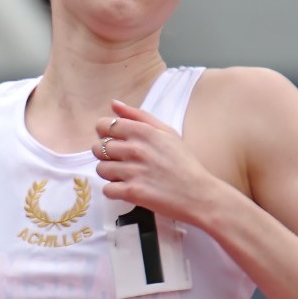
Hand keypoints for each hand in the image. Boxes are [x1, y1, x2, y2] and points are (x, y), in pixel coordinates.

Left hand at [91, 100, 229, 227]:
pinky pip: (107, 189)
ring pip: (100, 169)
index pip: (103, 125)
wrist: (199, 194)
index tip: (115, 141)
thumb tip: (113, 104)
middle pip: (98, 148)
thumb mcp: (167, 132)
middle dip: (106, 155)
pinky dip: (114, 191)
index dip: (105, 134)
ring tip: (127, 176)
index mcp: (143, 132)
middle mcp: (135, 149)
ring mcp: (132, 171)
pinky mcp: (132, 192)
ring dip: (110, 173)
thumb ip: (138, 116)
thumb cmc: (184, 162)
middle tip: (122, 161)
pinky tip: (128, 188)